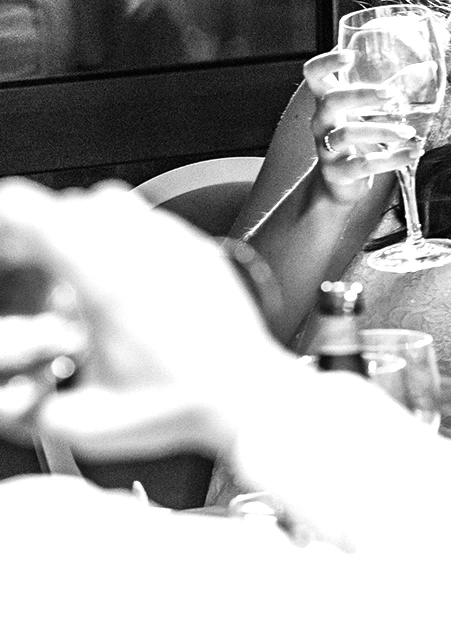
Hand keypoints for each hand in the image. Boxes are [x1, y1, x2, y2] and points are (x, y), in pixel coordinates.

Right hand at [0, 181, 293, 459]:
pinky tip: (119, 278)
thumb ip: (29, 411)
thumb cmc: (183, 408)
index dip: (4, 218)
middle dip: (39, 229)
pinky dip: (122, 236)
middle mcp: (144, 249)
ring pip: (112, 202)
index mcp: (106, 280)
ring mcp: (178, 244)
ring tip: (72, 268)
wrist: (251, 397)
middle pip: (71, 203)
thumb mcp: (86, 421)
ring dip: (82, 227)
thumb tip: (15, 399)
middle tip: (27, 261)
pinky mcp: (200, 251)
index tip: (1, 238)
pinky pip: (150, 219)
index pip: (32, 212)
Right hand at [305, 48, 422, 204]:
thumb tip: (429, 66)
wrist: (340, 184)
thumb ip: (391, 90)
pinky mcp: (337, 172)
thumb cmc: (357, 138)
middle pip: (330, 101)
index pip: (313, 74)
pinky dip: (391, 159)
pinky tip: (413, 153)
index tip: (351, 55)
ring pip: (346, 135)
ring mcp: (326, 148)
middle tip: (391, 94)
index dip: (326, 62)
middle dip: (360, 95)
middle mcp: (321, 122)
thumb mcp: (368, 113)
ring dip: (381, 131)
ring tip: (408, 132)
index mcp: (327, 101)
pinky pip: (363, 164)